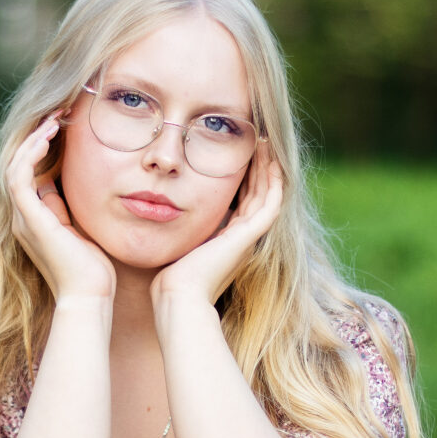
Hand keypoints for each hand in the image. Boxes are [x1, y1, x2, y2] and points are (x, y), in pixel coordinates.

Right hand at [6, 113, 115, 300]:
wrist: (89, 296)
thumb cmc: (93, 268)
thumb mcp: (81, 228)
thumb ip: (69, 207)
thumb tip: (68, 183)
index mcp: (34, 219)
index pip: (29, 173)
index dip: (42, 146)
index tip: (64, 126)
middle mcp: (23, 217)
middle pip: (19, 165)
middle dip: (36, 137)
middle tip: (58, 114)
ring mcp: (23, 219)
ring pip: (15, 166)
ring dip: (33, 139)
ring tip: (54, 119)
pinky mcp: (29, 220)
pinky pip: (19, 178)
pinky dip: (30, 154)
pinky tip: (48, 137)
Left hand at [151, 143, 283, 307]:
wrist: (177, 295)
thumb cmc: (171, 276)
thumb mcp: (179, 242)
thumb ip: (180, 227)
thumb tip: (162, 208)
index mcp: (228, 240)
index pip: (244, 201)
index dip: (246, 177)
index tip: (242, 154)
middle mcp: (241, 238)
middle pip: (258, 195)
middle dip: (259, 168)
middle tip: (260, 142)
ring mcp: (247, 238)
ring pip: (268, 196)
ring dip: (269, 169)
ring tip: (267, 144)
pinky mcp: (248, 237)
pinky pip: (270, 205)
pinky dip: (274, 184)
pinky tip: (272, 164)